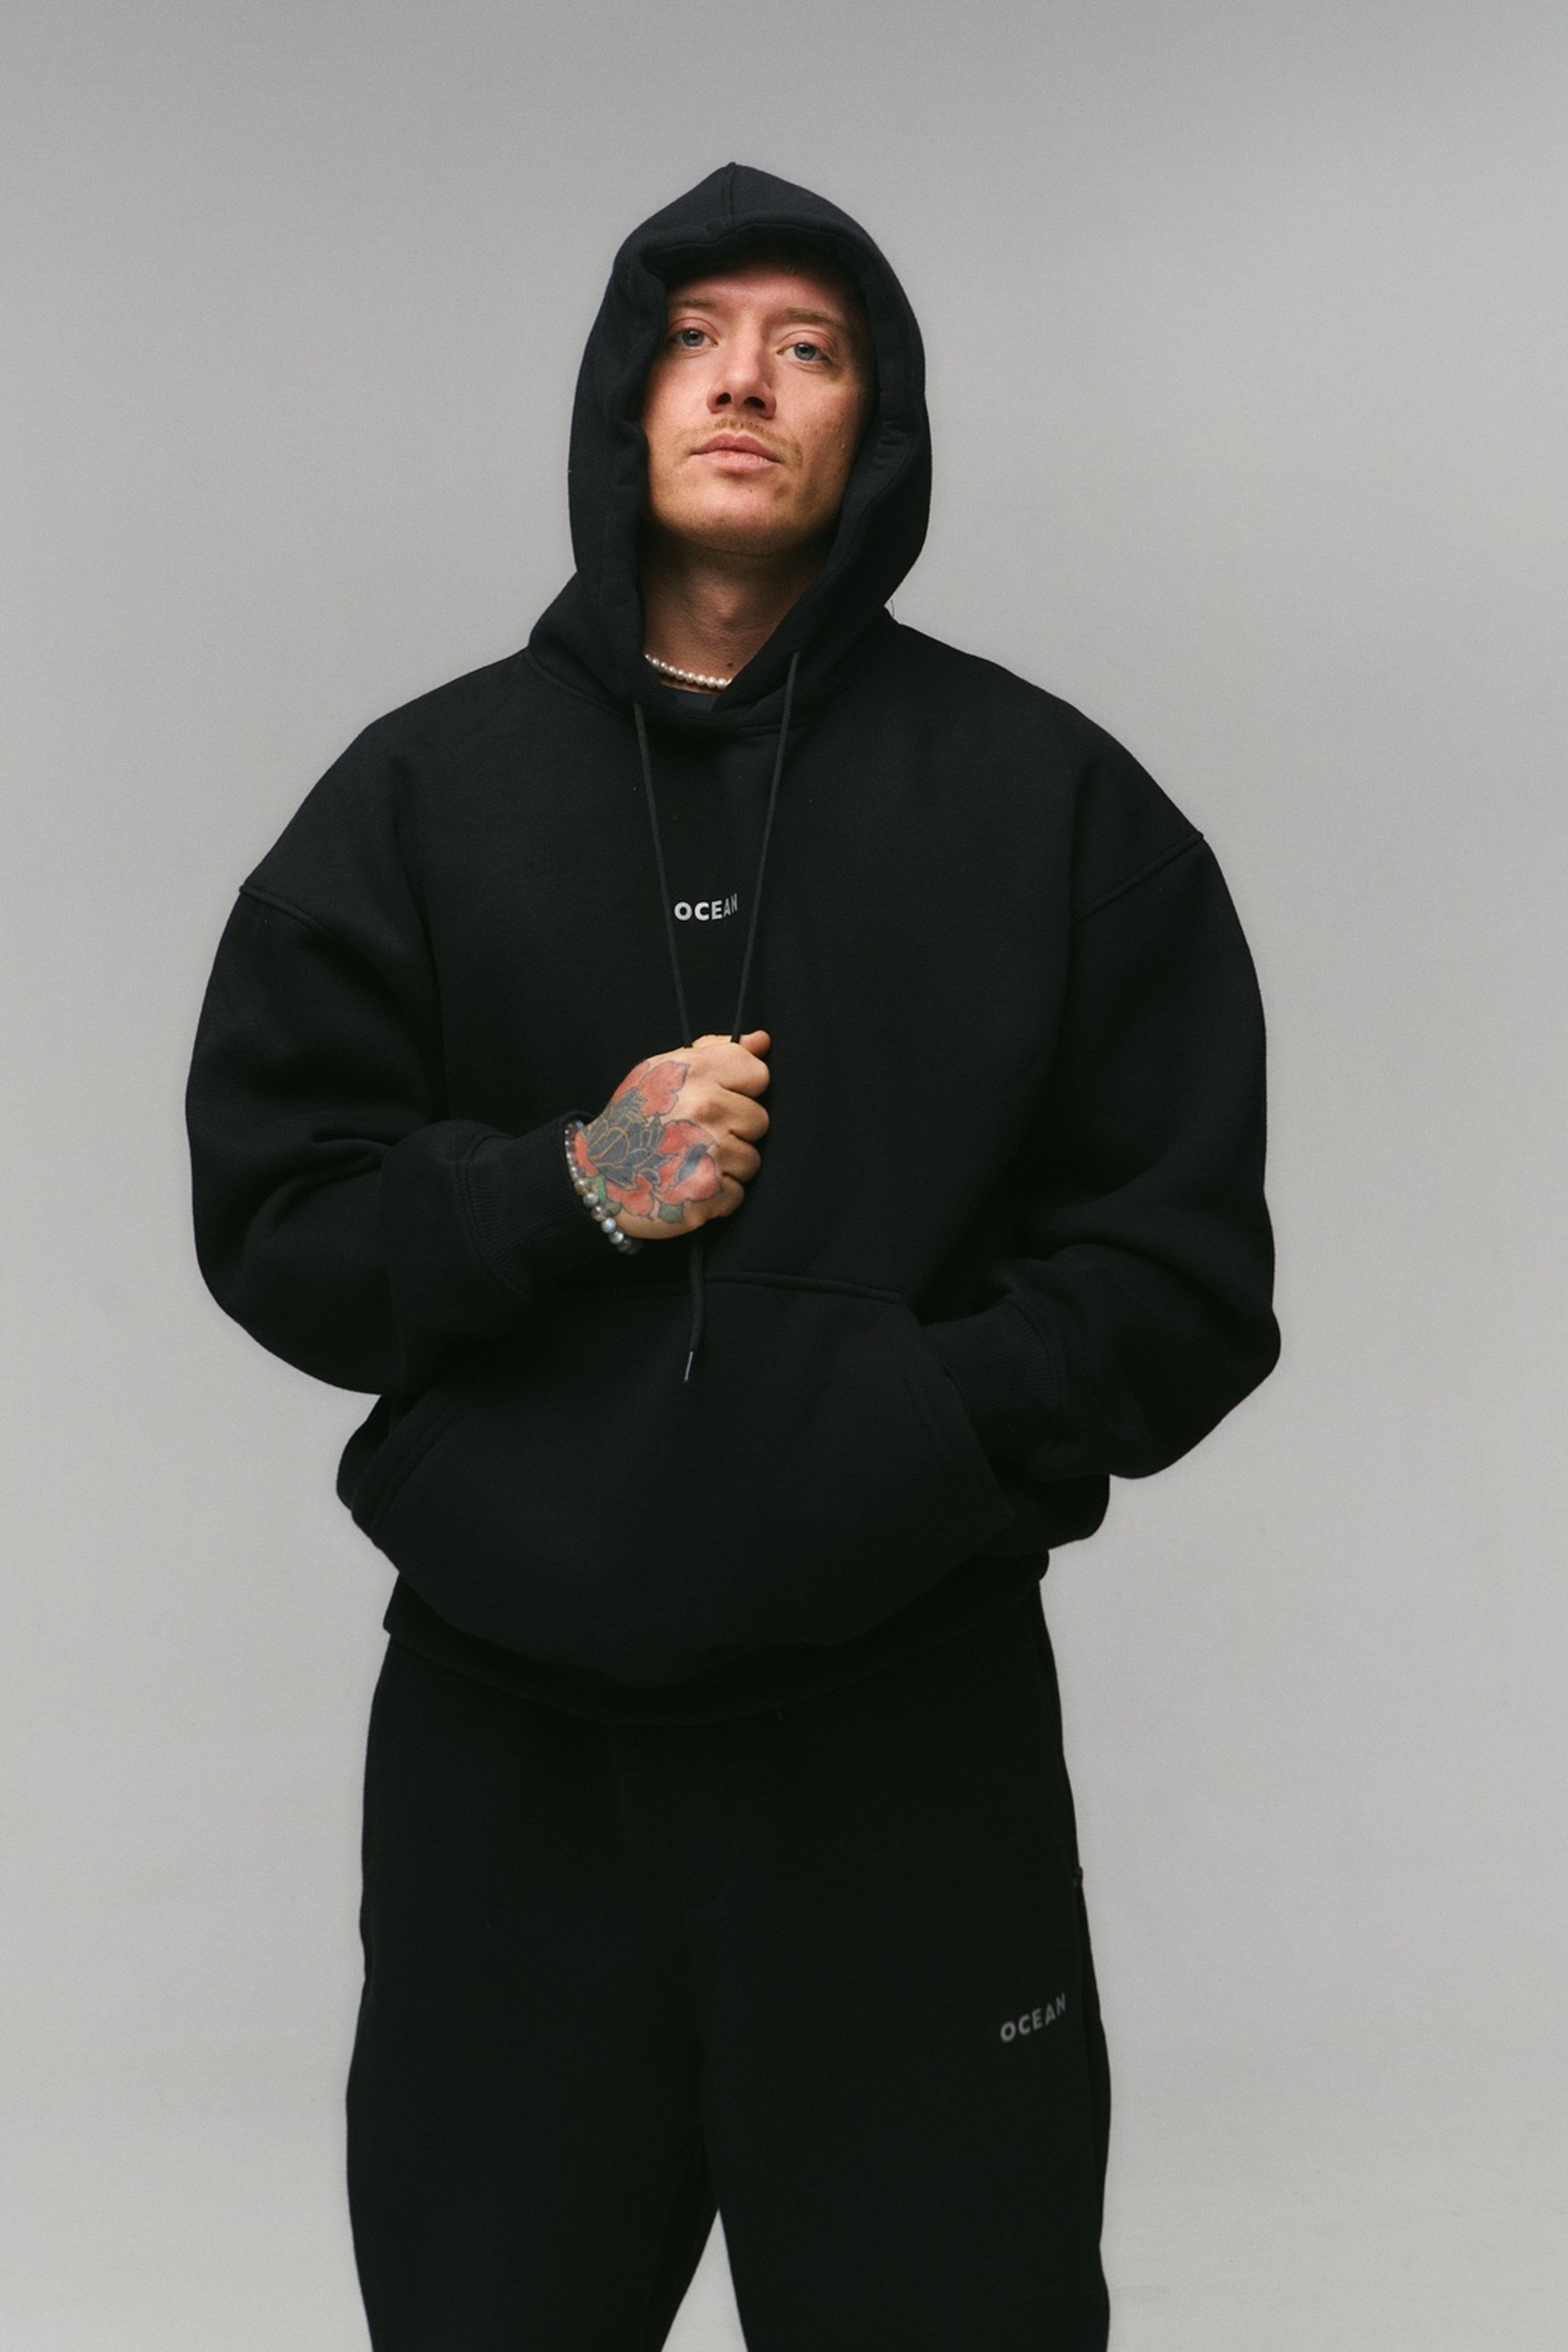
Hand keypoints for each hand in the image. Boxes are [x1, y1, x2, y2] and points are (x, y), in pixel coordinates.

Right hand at [573, 1031, 770, 1241]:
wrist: (596, 1174)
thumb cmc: (634, 1119)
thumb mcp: (664, 1070)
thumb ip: (714, 1051)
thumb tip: (762, 1041)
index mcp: (696, 1072)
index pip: (757, 1073)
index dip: (741, 1089)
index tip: (718, 1099)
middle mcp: (706, 1108)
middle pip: (758, 1120)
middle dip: (734, 1130)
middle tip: (698, 1135)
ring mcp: (709, 1151)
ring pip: (751, 1159)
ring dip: (727, 1165)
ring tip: (691, 1161)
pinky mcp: (708, 1192)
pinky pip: (737, 1193)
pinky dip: (717, 1196)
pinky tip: (689, 1185)